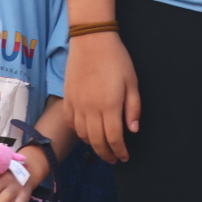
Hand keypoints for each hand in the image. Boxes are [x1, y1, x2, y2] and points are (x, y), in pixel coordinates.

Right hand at [67, 33, 141, 163]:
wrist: (91, 41)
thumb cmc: (116, 60)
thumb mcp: (132, 82)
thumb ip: (133, 108)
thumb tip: (133, 130)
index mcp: (109, 106)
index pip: (114, 138)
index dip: (119, 151)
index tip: (124, 157)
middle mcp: (91, 109)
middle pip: (97, 141)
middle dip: (106, 154)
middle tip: (113, 159)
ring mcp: (76, 105)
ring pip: (83, 134)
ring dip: (93, 145)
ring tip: (102, 149)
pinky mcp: (67, 99)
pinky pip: (71, 123)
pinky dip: (79, 133)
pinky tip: (86, 133)